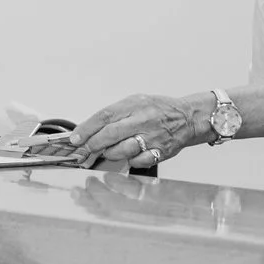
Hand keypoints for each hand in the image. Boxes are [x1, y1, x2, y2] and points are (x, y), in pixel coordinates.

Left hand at [70, 93, 208, 168]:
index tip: (75, 138)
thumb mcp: (135, 102)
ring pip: (121, 151)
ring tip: (108, 150)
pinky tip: (130, 154)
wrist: (188, 118)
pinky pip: (137, 162)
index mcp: (135, 105)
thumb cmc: (159, 110)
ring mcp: (152, 137)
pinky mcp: (160, 152)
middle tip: (83, 150)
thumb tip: (89, 129)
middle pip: (110, 134)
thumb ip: (114, 114)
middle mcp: (143, 120)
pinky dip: (129, 161)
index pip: (104, 116)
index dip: (86, 129)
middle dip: (92, 144)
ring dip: (109, 153)